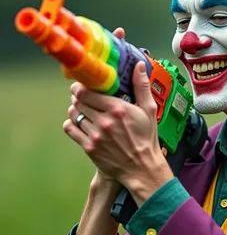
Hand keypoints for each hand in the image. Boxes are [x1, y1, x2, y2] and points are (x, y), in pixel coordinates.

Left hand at [63, 27, 172, 200]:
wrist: (142, 168)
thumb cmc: (146, 139)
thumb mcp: (148, 111)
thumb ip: (141, 87)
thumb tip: (138, 66)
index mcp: (118, 109)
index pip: (88, 92)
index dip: (81, 87)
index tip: (81, 86)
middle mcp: (104, 121)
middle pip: (79, 102)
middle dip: (77, 97)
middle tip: (81, 97)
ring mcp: (95, 135)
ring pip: (74, 115)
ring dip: (75, 110)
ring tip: (80, 109)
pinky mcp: (89, 147)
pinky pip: (71, 130)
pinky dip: (70, 124)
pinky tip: (76, 122)